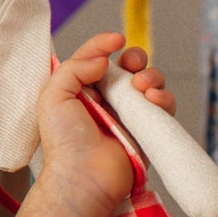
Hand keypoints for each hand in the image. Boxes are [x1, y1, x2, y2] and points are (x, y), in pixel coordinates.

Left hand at [35, 35, 176, 216]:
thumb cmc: (64, 141)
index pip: (96, 58)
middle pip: (129, 67)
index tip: (116, 40)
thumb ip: (74, 68)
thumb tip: (103, 59)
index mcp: (81, 90)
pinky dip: (163, 97)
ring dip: (151, 76)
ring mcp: (129, 114)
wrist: (85, 176)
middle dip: (136, 58)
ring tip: (142, 87)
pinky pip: (163, 106)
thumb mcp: (54, 97)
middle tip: (132, 65)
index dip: (105, 45)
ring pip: (150, 82)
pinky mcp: (148, 129)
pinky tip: (153, 99)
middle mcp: (106, 99)